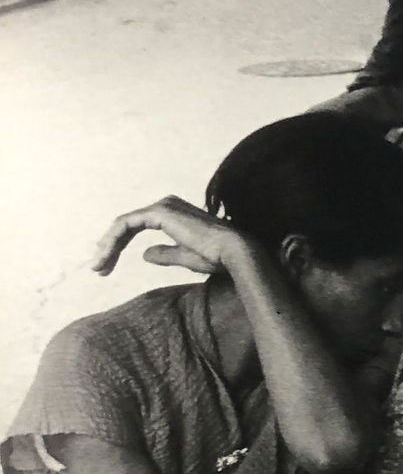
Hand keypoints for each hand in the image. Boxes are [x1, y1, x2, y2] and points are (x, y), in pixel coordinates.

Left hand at [91, 195, 247, 276]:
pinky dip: (113, 241)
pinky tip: (105, 256)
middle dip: (110, 246)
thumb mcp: (186, 258)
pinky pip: (126, 224)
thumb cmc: (219, 257)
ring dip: (107, 246)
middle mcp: (168, 205)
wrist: (235, 253)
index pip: (137, 226)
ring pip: (123, 225)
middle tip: (97, 269)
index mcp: (175, 214)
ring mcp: (163, 206)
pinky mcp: (160, 213)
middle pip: (128, 225)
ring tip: (98, 266)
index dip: (119, 246)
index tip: (108, 267)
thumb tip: (144, 255)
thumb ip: (165, 254)